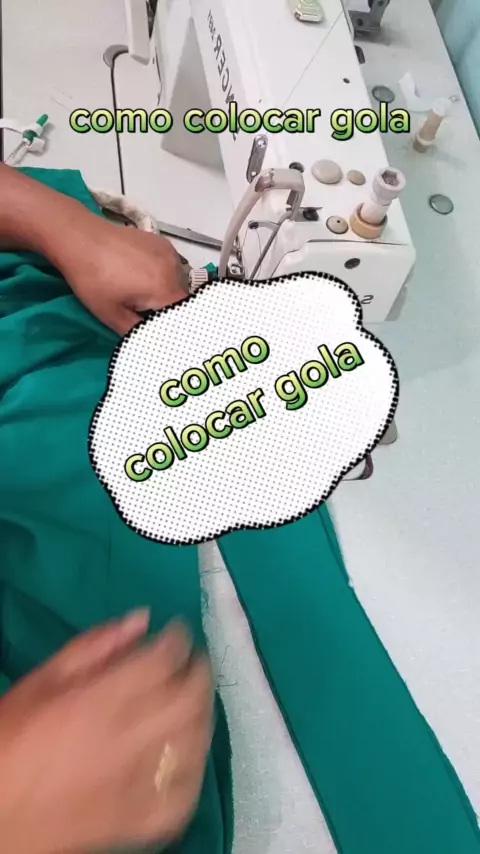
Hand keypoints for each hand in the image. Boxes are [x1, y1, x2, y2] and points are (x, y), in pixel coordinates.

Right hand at [0, 614, 213, 853]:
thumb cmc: (9, 739)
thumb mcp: (42, 680)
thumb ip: (94, 646)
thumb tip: (142, 621)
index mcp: (97, 702)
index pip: (161, 662)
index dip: (179, 641)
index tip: (179, 633)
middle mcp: (123, 742)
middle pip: (187, 699)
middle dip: (201, 672)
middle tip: (197, 662)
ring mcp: (132, 786)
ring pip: (192, 744)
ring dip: (203, 715)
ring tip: (197, 700)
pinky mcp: (133, 823)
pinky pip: (181, 799)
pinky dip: (193, 772)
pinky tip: (189, 755)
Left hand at [63, 221, 189, 335]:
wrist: (80, 238)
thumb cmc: (92, 279)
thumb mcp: (111, 316)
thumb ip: (137, 332)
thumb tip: (152, 341)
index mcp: (164, 289)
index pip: (184, 316)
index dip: (174, 327)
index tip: (158, 331)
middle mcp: (174, 269)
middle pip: (181, 299)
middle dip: (167, 309)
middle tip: (143, 312)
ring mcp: (169, 253)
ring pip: (177, 282)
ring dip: (165, 292)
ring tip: (139, 292)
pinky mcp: (161, 242)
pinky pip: (170, 266)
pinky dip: (162, 275)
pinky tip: (140, 275)